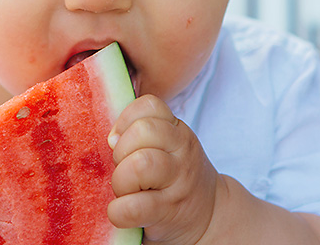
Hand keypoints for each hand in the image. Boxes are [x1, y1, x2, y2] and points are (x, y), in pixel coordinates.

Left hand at [106, 95, 221, 244]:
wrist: (210, 215)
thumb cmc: (174, 176)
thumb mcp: (168, 146)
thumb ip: (142, 133)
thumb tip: (110, 139)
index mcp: (177, 130)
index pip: (149, 105)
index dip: (125, 120)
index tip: (117, 140)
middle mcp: (181, 150)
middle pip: (142, 131)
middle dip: (120, 151)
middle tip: (122, 168)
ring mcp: (178, 181)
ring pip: (140, 164)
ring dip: (120, 179)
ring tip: (124, 190)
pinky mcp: (168, 211)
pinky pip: (134, 207)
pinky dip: (118, 211)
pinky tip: (120, 211)